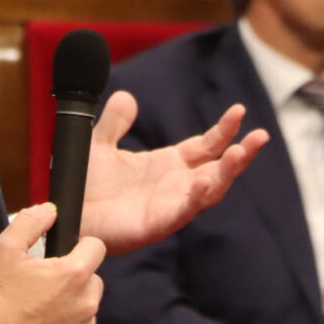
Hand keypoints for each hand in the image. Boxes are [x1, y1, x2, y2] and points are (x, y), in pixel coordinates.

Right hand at [0, 203, 105, 323]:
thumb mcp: (5, 249)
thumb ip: (31, 222)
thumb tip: (50, 210)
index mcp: (74, 274)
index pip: (96, 247)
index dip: (80, 247)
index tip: (65, 255)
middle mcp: (86, 304)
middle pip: (93, 282)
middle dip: (75, 281)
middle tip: (46, 288)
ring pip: (86, 312)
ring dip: (71, 310)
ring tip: (41, 314)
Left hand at [80, 91, 269, 254]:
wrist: (63, 214)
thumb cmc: (83, 186)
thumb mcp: (99, 144)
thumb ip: (114, 122)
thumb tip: (127, 96)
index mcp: (167, 165)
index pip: (205, 146)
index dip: (223, 130)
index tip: (239, 110)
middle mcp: (174, 186)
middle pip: (217, 170)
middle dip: (240, 153)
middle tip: (261, 135)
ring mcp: (167, 207)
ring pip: (208, 192)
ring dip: (226, 174)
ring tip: (241, 153)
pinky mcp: (154, 226)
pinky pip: (180, 214)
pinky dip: (194, 200)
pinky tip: (204, 184)